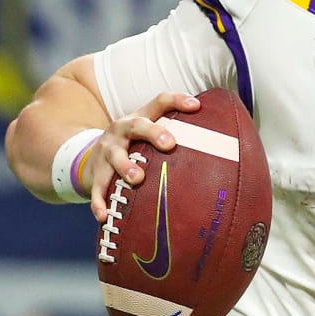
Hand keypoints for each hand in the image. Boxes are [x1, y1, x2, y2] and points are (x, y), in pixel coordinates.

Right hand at [86, 92, 200, 220]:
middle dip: (153, 133)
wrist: (89, 158)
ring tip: (137, 179)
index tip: (197, 106)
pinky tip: (104, 215)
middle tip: (170, 144)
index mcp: (140, 118)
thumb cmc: (134, 146)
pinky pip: (97, 189)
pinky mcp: (95, 174)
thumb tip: (225, 147)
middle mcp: (121, 131)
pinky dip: (100, 202)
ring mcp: (106, 151)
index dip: (177, 101)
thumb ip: (179, 135)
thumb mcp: (149, 134)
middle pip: (136, 125)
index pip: (159, 102)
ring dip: (125, 166)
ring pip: (114, 156)